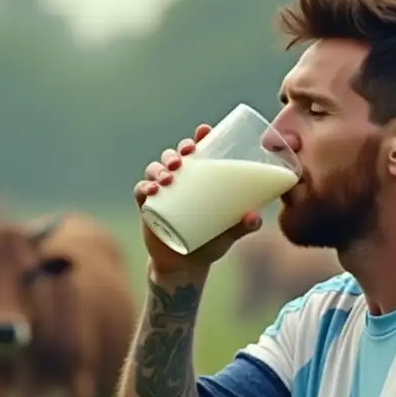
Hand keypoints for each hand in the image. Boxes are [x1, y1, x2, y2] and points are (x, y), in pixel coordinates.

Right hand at [133, 123, 262, 274]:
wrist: (186, 266)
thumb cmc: (210, 244)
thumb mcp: (228, 235)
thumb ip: (243, 227)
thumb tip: (254, 216)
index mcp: (200, 180)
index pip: (198, 152)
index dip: (199, 138)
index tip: (204, 130)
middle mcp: (179, 181)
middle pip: (174, 156)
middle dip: (176, 152)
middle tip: (183, 159)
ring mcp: (161, 193)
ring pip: (155, 169)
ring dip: (159, 167)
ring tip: (168, 176)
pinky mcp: (147, 208)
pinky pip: (141, 191)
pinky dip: (143, 187)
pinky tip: (150, 190)